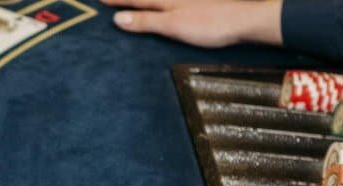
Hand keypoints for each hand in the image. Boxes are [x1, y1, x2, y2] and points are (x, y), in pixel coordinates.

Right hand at [102, 0, 283, 47]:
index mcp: (163, 0)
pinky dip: (157, 2)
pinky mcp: (196, 3)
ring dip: (141, 0)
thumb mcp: (172, 26)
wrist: (244, 20)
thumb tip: (117, 19)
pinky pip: (167, 1)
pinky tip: (160, 5)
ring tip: (130, 1)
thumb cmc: (209, 24)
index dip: (115, 0)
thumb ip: (145, 21)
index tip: (98, 0)